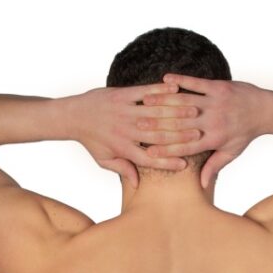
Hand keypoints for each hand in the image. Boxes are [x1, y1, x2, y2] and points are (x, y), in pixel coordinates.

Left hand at [66, 83, 200, 186]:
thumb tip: (137, 184)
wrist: (73, 115)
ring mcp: (124, 111)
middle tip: (198, 135)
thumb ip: (122, 169)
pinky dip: (160, 89)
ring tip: (194, 111)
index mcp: (123, 148)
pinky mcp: (121, 94)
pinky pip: (144, 91)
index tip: (185, 164)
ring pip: (154, 112)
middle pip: (156, 134)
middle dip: (179, 135)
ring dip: (175, 111)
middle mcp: (125, 130)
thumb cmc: (91, 140)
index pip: (149, 158)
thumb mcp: (104, 159)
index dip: (168, 162)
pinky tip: (175, 87)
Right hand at [137, 73, 270, 188]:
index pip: (185, 147)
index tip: (147, 151)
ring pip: (185, 102)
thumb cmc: (245, 134)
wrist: (265, 109)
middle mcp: (213, 121)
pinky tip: (165, 79)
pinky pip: (196, 82)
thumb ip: (214, 166)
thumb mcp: (231, 152)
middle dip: (158, 125)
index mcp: (214, 140)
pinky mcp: (218, 86)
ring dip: (163, 101)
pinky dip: (180, 80)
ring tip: (145, 101)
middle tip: (138, 125)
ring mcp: (215, 102)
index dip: (166, 150)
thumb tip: (202, 185)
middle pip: (180, 125)